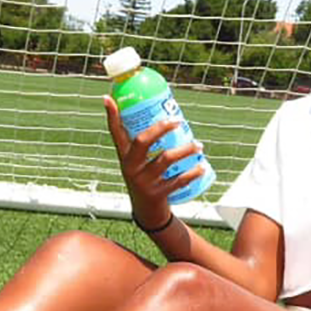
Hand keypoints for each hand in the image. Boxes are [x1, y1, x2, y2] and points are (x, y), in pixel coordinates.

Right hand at [103, 95, 203, 229]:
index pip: (115, 133)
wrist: (147, 212)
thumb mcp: (139, 161)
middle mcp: (130, 168)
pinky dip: (192, 172)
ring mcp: (142, 182)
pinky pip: (178, 179)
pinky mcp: (156, 194)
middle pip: (142, 141)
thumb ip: (146, 142)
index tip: (108, 98)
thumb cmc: (146, 177)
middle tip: (178, 121)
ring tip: (199, 146)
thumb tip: (162, 112)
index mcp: (124, 156)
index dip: (111, 115)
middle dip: (161, 128)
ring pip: (165, 158)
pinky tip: (202, 167)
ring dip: (186, 149)